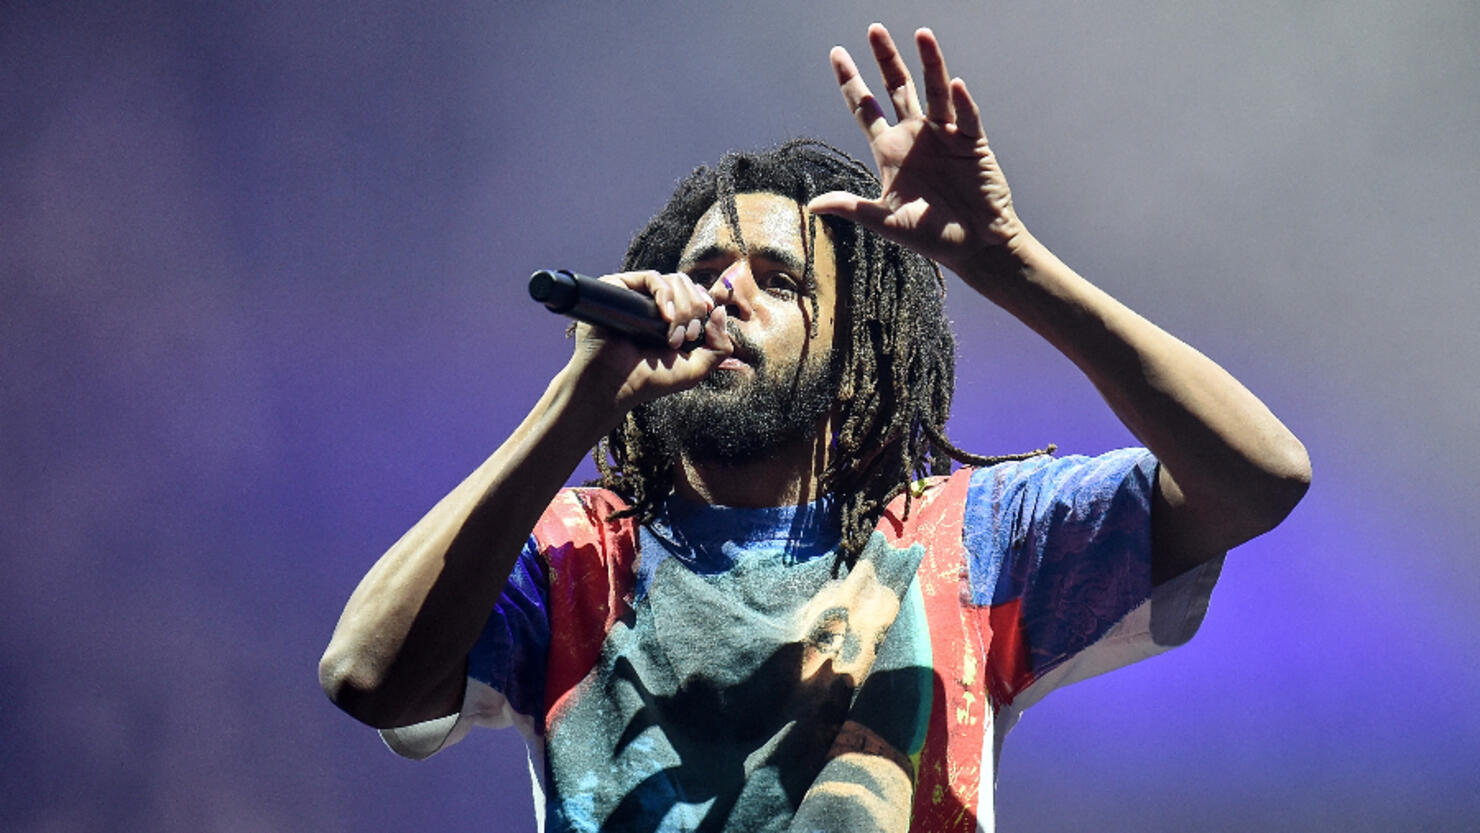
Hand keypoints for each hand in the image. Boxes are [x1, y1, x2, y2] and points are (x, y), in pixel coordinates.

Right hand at [567, 270, 731, 411]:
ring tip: (673, 336)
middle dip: (694, 311)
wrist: (615, 385)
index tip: (709, 314)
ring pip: (673, 280)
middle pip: (687, 285)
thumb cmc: (650, 379)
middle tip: (685, 338)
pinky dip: (665, 294)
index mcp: (671, 317)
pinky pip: (652, 277)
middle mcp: (653, 304)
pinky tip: (666, 316)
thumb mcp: (696, 368)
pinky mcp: (620, 288)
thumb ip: (720, 346)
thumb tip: (720, 310)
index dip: (705, 301)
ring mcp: (637, 295)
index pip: (695, 293)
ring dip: (682, 308)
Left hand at [808, 24, 1029, 278]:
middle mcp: (915, 136)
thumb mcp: (886, 221)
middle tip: (874, 30)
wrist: (975, 247)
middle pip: (898, 88)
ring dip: (930, 63)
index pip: (865, 109)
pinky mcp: (973, 142)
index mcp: (890, 152)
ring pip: (935, 91)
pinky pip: (966, 116)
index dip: (851, 82)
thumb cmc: (931, 237)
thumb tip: (812, 204)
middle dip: (886, 59)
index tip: (837, 53)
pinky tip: (956, 84)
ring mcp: (945, 136)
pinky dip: (962, 101)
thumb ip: (852, 207)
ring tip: (921, 34)